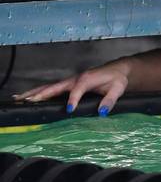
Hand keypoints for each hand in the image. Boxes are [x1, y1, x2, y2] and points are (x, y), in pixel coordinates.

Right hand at [13, 58, 132, 116]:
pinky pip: (51, 88)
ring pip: (50, 86)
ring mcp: (70, 80)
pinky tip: (29, 96)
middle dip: (43, 93)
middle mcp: (76, 78)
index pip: (78, 89)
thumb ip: (110, 99)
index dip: (73, 99)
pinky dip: (39, 92)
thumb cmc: (117, 78)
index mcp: (87, 79)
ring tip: (21, 99)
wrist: (117, 69)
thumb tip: (103, 112)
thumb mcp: (118, 88)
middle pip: (56, 86)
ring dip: (36, 92)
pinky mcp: (68, 83)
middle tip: (29, 101)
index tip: (69, 109)